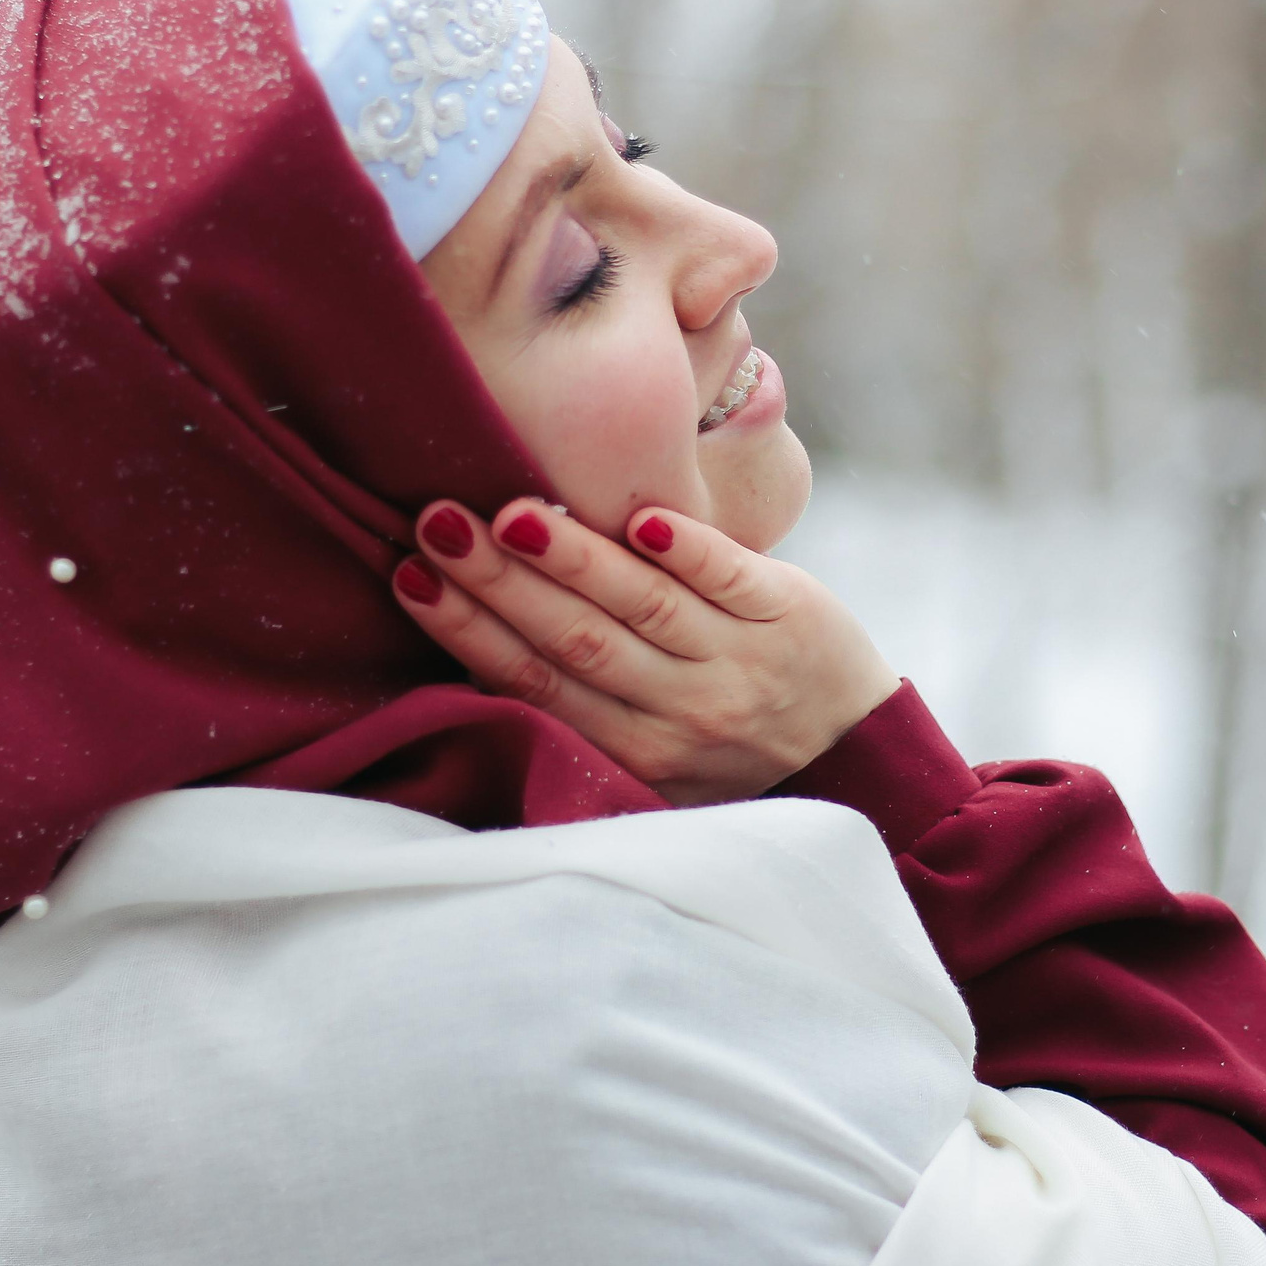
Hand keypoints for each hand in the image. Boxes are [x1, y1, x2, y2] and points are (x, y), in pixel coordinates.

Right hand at [391, 498, 899, 805]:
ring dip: (575, 558)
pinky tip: (639, 520)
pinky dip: (686, 551)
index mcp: (634, 747)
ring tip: (513, 513)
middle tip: (439, 524)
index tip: (410, 577)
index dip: (469, 632)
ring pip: (645, 605)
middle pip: (579, 640)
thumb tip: (474, 642)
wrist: (854, 750)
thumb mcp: (652, 753)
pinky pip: (730, 577)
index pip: (537, 683)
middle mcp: (682, 709)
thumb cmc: (725, 741)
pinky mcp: (789, 611)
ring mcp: (737, 658)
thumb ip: (581, 706)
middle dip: (501, 582)